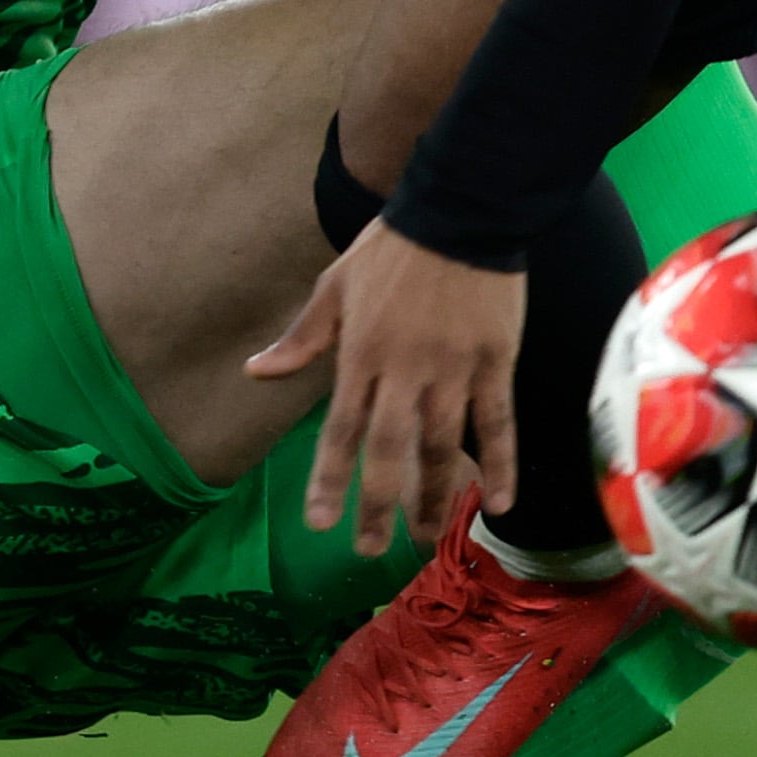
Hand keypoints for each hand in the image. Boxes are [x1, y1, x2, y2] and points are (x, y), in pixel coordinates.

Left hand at [246, 220, 524, 556]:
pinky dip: (501, 464)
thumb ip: (302, 338)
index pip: (340, 428)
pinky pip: (498, 423)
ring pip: (443, 445)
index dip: (330, 478)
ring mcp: (454, 368)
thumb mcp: (336, 285)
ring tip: (425, 536)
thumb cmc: (393, 248)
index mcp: (362, 352)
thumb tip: (255, 372)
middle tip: (369, 547)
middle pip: (390, 449)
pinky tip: (498, 503)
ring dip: (434, 496)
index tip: (320, 523)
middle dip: (379, 504)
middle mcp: (406, 369)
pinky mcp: (496, 362)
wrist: (463, 210)